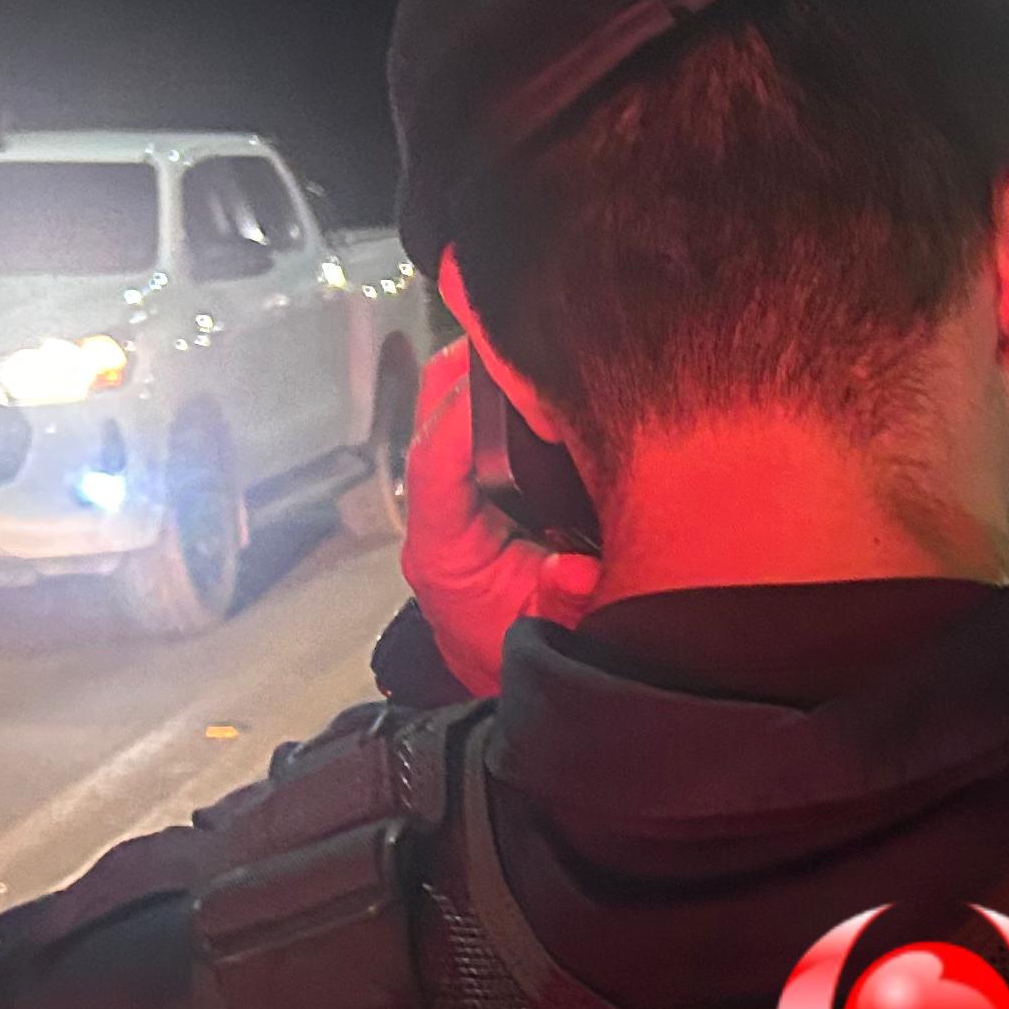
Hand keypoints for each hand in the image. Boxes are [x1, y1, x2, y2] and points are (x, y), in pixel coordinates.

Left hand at [398, 339, 599, 697]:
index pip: (432, 463)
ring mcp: (458, 495)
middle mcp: (439, 512)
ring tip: (541, 338)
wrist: (511, 682)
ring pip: (457, 411)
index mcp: (443, 549)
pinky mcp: (482, 487)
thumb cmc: (524, 657)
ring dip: (492, 374)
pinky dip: (511, 394)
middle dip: (473, 368)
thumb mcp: (550, 638)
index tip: (499, 376)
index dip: (458, 415)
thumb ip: (561, 603)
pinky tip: (549, 372)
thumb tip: (577, 568)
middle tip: (521, 326)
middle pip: (436, 416)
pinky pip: (485, 426)